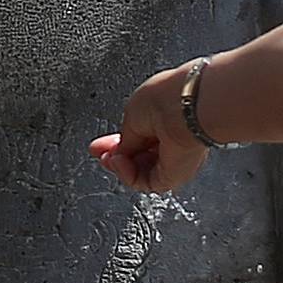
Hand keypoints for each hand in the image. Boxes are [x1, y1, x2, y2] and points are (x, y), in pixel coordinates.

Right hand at [91, 64, 209, 193]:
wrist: (184, 107)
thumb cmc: (164, 99)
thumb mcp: (131, 115)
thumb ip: (124, 139)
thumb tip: (117, 153)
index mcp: (162, 120)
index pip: (137, 139)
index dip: (116, 144)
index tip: (98, 146)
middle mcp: (170, 140)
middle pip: (137, 158)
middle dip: (115, 157)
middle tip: (100, 154)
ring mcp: (173, 159)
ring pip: (139, 173)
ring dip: (120, 166)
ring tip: (111, 157)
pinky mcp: (174, 175)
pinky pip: (144, 183)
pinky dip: (127, 175)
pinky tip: (121, 161)